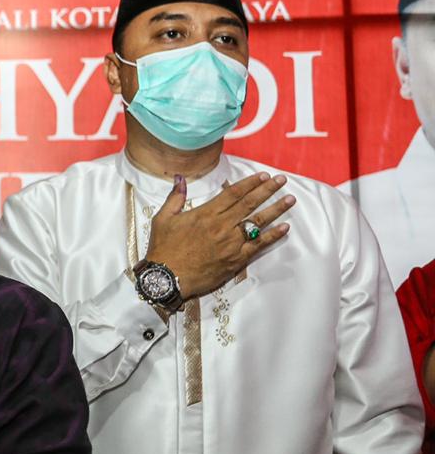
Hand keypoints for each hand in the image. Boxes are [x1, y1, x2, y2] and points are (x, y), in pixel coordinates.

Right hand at [145, 172, 294, 298]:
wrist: (167, 278)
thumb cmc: (163, 248)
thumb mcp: (163, 219)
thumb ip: (175, 197)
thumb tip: (180, 178)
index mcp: (205, 214)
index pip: (233, 194)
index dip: (250, 183)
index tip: (264, 175)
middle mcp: (221, 226)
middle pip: (249, 204)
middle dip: (268, 190)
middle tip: (282, 180)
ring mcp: (231, 244)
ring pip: (257, 223)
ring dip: (275, 210)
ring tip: (290, 199)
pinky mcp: (235, 260)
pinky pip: (258, 246)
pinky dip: (272, 236)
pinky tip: (285, 228)